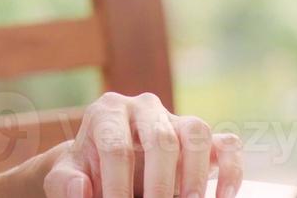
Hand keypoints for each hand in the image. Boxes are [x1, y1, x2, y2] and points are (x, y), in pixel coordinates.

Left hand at [41, 91, 242, 197]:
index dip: (117, 186)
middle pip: (160, 139)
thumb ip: (65, 182)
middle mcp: (144, 107)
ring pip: (197, 133)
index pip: (116, 147)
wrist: (104, 164)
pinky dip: (231, 171)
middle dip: (160, 184)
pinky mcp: (202, 137)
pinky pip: (226, 144)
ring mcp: (176, 118)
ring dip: (196, 174)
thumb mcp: (67, 175)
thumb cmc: (87, 170)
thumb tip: (81, 189)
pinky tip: (222, 197)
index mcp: (108, 111)